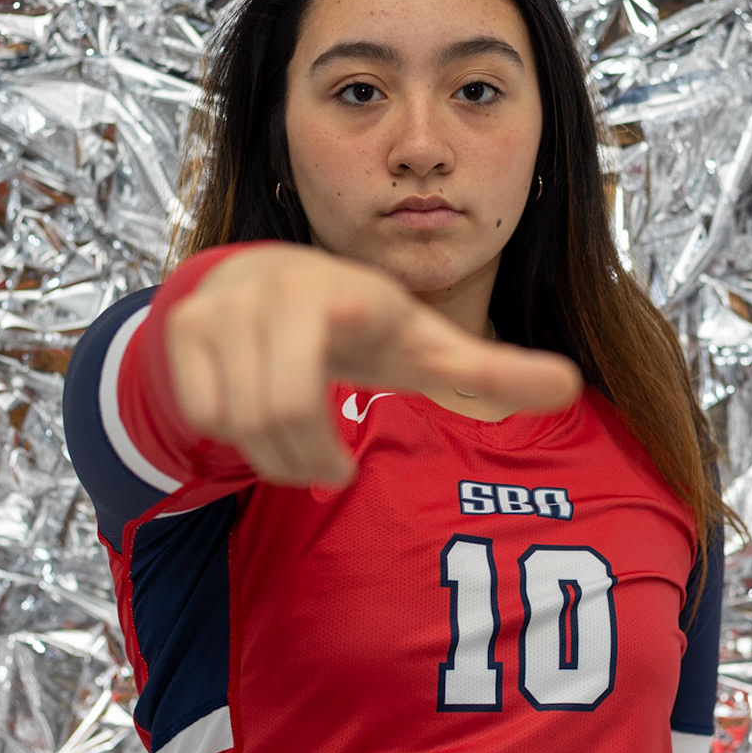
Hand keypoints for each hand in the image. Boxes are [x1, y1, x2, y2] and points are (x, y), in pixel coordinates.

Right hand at [164, 244, 582, 486]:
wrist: (262, 282)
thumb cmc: (359, 323)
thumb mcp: (423, 346)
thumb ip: (492, 369)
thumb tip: (571, 386)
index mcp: (349, 296)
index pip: (339, 325)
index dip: (337, 352)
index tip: (347, 368)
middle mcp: (280, 290)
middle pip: (281, 409)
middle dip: (306, 458)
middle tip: (333, 469)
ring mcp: (224, 306)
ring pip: (239, 417)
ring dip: (273, 455)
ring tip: (303, 447)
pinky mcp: (180, 327)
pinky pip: (201, 411)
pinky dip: (230, 433)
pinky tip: (254, 413)